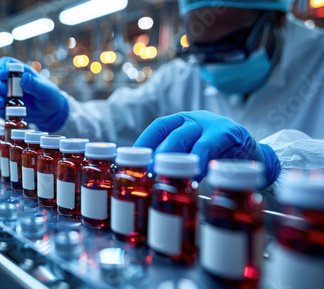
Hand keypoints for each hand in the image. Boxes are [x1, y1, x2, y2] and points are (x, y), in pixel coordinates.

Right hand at [0, 57, 68, 131]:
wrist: (50, 113)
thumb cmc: (49, 97)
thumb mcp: (45, 90)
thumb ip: (34, 84)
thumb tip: (24, 77)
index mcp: (20, 71)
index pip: (6, 63)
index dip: (2, 67)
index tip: (4, 75)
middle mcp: (10, 80)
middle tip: (4, 92)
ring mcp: (6, 93)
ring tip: (1, 103)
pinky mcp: (5, 105)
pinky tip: (2, 112)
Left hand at [133, 110, 279, 186]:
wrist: (257, 158)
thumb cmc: (219, 159)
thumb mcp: (195, 157)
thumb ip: (176, 162)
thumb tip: (148, 177)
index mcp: (183, 122)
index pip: (159, 127)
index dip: (144, 142)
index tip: (132, 159)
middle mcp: (196, 119)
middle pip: (171, 132)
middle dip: (157, 154)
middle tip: (149, 174)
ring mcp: (213, 123)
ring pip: (186, 136)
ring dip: (174, 158)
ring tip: (166, 177)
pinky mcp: (230, 132)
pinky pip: (210, 144)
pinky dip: (199, 158)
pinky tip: (194, 174)